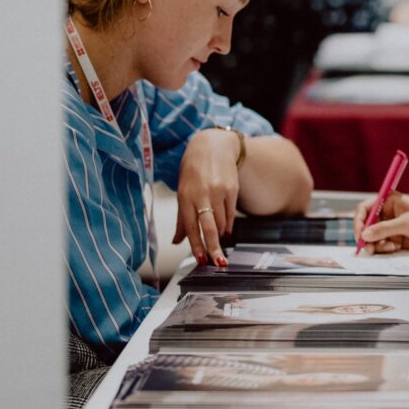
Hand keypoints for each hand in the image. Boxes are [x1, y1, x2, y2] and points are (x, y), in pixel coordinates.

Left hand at [173, 128, 241, 265]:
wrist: (213, 146)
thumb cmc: (193, 170)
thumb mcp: (182, 191)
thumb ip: (181, 218)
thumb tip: (176, 241)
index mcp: (185, 196)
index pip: (190, 226)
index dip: (195, 245)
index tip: (200, 259)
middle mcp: (202, 194)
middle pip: (209, 227)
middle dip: (213, 247)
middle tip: (218, 263)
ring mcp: (219, 191)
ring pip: (221, 222)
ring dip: (219, 236)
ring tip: (217, 244)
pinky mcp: (232, 189)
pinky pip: (230, 213)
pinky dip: (227, 225)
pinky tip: (225, 230)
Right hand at [353, 191, 408, 253]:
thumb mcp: (406, 223)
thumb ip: (385, 229)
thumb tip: (365, 235)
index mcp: (389, 201)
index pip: (365, 209)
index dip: (359, 221)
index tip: (360, 234)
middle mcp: (388, 213)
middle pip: (366, 225)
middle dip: (366, 237)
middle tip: (367, 248)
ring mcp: (392, 227)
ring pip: (373, 237)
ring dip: (375, 244)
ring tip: (387, 247)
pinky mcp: (396, 239)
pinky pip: (382, 245)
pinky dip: (384, 248)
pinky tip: (394, 248)